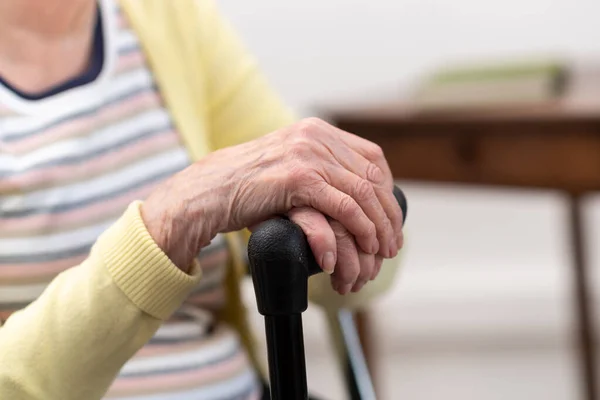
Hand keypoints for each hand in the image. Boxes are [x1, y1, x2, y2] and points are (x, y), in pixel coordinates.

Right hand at [141, 118, 402, 280]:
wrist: (209, 190)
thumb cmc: (247, 187)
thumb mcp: (289, 169)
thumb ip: (318, 170)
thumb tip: (349, 190)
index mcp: (317, 131)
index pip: (372, 157)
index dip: (388, 189)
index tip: (390, 217)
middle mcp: (315, 136)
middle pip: (372, 176)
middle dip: (388, 214)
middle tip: (393, 243)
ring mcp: (306, 154)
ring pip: (362, 193)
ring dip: (378, 227)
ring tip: (382, 252)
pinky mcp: (297, 178)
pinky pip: (343, 206)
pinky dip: (358, 229)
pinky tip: (363, 246)